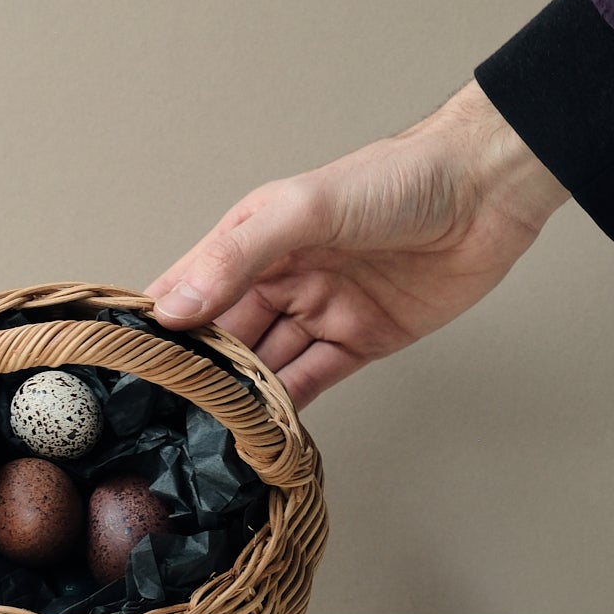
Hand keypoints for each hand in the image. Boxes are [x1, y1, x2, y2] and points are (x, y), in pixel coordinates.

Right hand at [144, 81, 568, 406]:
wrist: (485, 192)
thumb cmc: (396, 179)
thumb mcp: (305, 207)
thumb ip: (238, 256)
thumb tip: (175, 305)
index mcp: (256, 237)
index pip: (193, 286)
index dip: (161, 324)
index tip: (128, 366)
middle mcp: (283, 275)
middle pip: (228, 334)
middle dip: (199, 372)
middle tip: (165, 418)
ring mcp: (322, 309)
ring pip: (268, 363)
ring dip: (242, 396)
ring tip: (207, 435)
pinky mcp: (363, 340)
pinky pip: (315, 379)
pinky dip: (289, 407)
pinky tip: (265, 432)